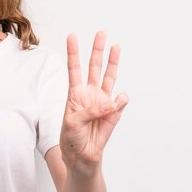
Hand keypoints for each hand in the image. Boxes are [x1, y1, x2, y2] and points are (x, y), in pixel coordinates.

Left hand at [60, 31, 128, 173]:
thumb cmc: (71, 140)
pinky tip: (116, 103)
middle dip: (97, 50)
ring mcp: (103, 102)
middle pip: (94, 67)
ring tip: (116, 46)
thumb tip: (111, 102)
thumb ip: (89, 111)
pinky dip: (119, 101)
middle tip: (101, 33)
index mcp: (75, 94)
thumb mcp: (72, 124)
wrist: (82, 158)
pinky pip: (119, 103)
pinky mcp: (114, 114)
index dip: (73, 53)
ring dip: (113, 62)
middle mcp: (89, 94)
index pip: (74, 69)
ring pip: (109, 78)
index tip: (72, 36)